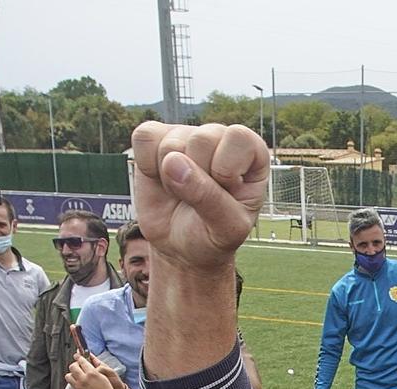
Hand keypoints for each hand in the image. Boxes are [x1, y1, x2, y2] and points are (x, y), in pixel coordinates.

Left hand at [64, 352, 117, 388]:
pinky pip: (70, 384)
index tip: (78, 355)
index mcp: (92, 373)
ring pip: (68, 375)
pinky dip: (73, 381)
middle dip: (75, 364)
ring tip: (77, 375)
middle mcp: (84, 379)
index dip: (79, 357)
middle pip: (73, 366)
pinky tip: (78, 382)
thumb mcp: (104, 376)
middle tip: (78, 365)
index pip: (82, 361)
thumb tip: (89, 359)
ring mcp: (79, 386)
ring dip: (72, 373)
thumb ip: (95, 367)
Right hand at [131, 121, 268, 272]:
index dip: (225, 170)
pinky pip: (144, 137)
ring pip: (171, 142)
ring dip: (170, 180)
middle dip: (196, 179)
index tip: (225, 195)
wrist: (181, 246)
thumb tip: (172, 161)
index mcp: (252, 153)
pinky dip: (146, 166)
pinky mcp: (156, 138)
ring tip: (181, 193)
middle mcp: (220, 137)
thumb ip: (208, 198)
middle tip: (199, 199)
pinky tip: (160, 179)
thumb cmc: (212, 235)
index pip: (238, 137)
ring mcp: (186, 134)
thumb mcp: (225, 228)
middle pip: (201, 139)